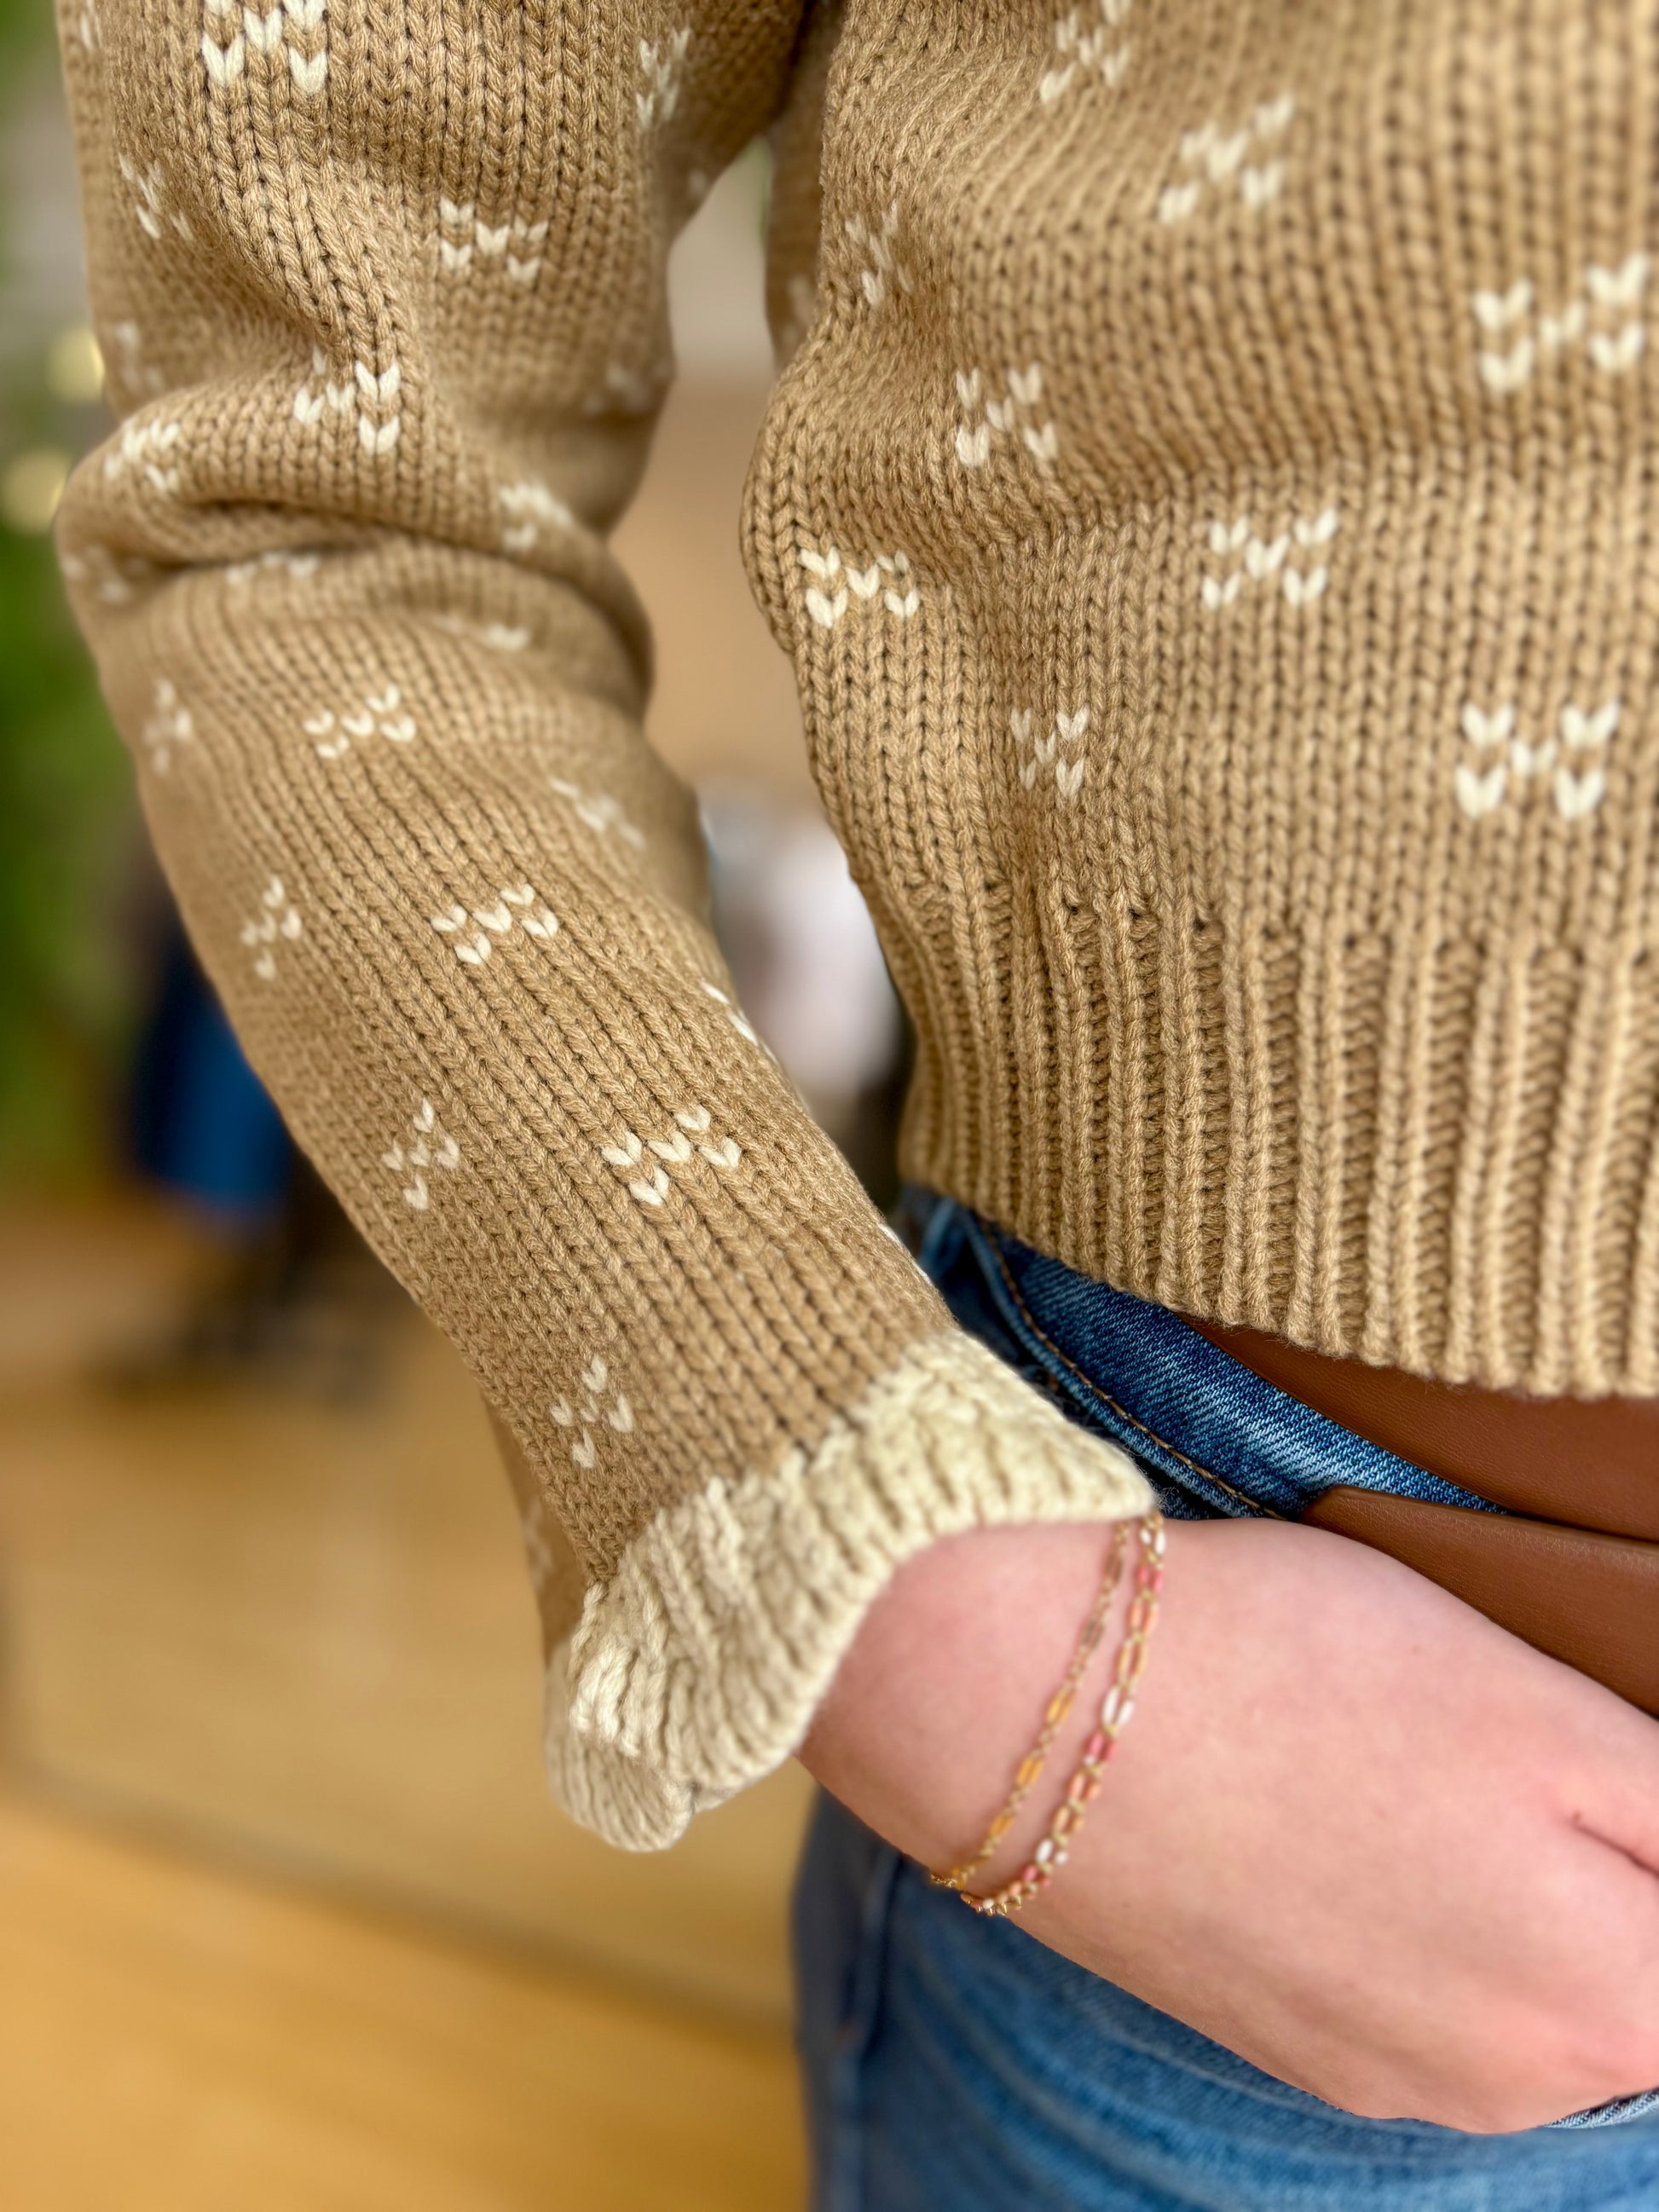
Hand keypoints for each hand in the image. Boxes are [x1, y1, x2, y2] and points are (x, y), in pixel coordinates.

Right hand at [801, 1516, 1658, 2131]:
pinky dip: (1405, 1908)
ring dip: (1509, 1893)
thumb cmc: (1293, 1671)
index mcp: (1602, 2004)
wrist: (1021, 1703)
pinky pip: (1405, 1991)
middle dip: (1613, 1867)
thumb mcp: (1539, 1706)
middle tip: (1512, 1723)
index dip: (1656, 1831)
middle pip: (1632, 1981)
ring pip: (1515, 1987)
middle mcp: (1502, 2084)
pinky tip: (1337, 1807)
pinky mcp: (1278, 2037)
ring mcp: (1375, 2074)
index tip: (1579, 1759)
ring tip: (1416, 1755)